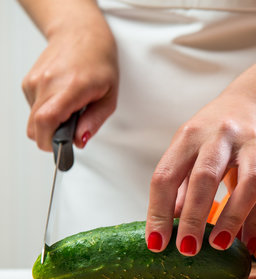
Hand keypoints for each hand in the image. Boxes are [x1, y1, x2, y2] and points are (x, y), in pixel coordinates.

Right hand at [22, 28, 117, 149]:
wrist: (81, 34)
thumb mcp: (109, 97)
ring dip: (51, 123)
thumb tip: (79, 141)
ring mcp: (34, 82)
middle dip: (52, 138)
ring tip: (70, 108)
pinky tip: (61, 99)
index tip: (63, 148)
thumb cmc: (99, 63)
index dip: (51, 141)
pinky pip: (33, 109)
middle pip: (34, 127)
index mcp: (70, 87)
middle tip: (71, 132)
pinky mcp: (27, 82)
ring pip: (33, 120)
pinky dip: (47, 111)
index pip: (47, 121)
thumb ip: (94, 121)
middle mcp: (47, 83)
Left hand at [145, 91, 255, 255]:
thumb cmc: (215, 134)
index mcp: (189, 135)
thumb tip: (169, 228)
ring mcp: (252, 141)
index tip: (157, 244)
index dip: (158, 211)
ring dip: (233, 216)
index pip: (166, 175)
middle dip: (194, 216)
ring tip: (220, 245)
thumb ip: (180, 186)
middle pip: (205, 176)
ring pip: (249, 181)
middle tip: (187, 250)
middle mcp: (220, 134)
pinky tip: (250, 242)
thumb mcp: (190, 149)